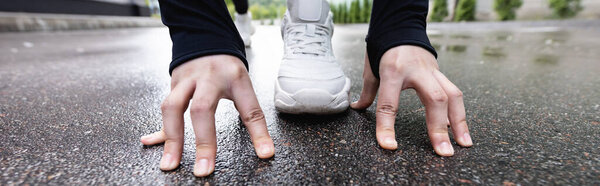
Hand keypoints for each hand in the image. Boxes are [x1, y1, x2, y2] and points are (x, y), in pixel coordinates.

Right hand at [140, 55, 274, 175]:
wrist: (204, 36)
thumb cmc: (227, 68)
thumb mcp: (243, 84)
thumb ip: (250, 116)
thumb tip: (265, 152)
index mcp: (235, 78)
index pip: (249, 108)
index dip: (258, 133)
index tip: (264, 154)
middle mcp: (209, 78)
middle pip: (202, 109)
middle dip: (203, 141)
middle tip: (203, 170)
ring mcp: (187, 79)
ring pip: (173, 107)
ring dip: (171, 138)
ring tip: (170, 164)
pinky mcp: (173, 83)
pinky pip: (164, 109)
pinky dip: (158, 129)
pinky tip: (149, 142)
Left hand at [351, 46, 472, 155]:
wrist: (401, 27)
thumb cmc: (383, 48)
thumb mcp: (371, 70)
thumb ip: (368, 92)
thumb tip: (357, 108)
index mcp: (392, 70)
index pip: (388, 103)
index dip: (387, 126)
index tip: (389, 146)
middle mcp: (417, 71)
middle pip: (434, 99)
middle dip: (439, 127)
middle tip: (443, 152)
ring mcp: (432, 71)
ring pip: (453, 95)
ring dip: (459, 122)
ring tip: (463, 145)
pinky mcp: (441, 73)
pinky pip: (455, 93)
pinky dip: (459, 114)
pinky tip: (461, 133)